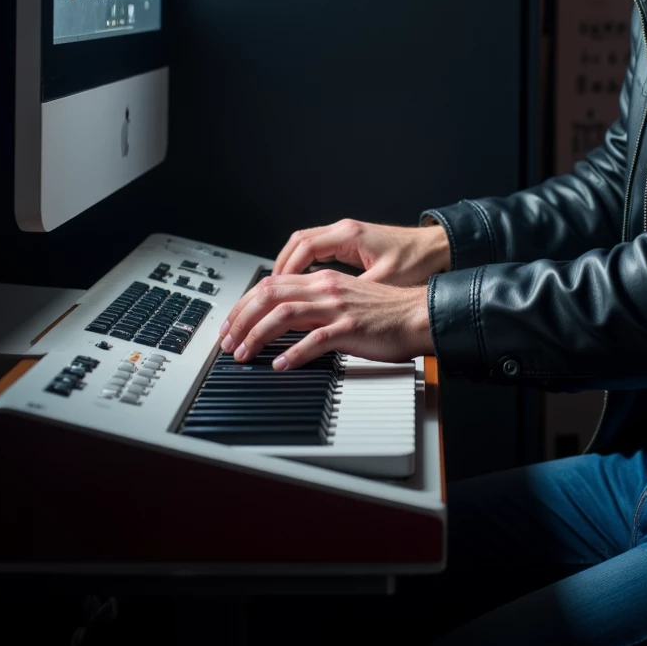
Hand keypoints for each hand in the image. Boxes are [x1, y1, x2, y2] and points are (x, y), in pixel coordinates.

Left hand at [219, 269, 431, 370]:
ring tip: (244, 355)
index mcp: (322, 280)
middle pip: (269, 296)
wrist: (418, 314)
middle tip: (227, 342)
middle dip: (240, 319)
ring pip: (284, 315)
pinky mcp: (349, 329)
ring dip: (257, 336)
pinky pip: (314, 340)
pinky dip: (292, 354)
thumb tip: (284, 317)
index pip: (270, 285)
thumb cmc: (385, 312)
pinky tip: (280, 365)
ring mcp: (337, 308)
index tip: (230, 324)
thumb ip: (316, 302)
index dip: (243, 304)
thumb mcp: (344, 297)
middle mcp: (325, 289)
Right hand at [273, 218, 449, 286]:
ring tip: (280, 288)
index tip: (278, 288)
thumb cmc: (417, 261)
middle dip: (281, 266)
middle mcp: (345, 230)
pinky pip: (318, 249)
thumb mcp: (384, 281)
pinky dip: (305, 264)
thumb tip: (331, 309)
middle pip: (298, 242)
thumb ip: (355, 292)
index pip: (304, 247)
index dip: (288, 268)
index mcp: (350, 236)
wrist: (437, 248)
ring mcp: (347, 234)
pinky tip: (301, 282)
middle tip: (271, 289)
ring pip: (305, 244)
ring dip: (291, 264)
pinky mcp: (352, 242)